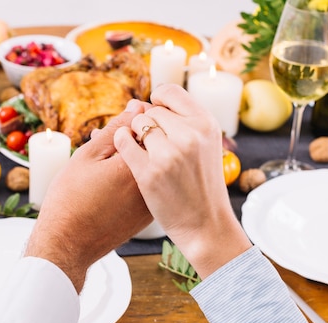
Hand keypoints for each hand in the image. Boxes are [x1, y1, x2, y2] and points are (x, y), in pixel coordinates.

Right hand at [25, 100, 152, 290]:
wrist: (67, 245)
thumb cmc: (70, 199)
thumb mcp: (87, 156)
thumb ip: (115, 129)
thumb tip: (137, 106)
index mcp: (137, 164)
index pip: (150, 126)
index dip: (134, 119)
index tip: (121, 120)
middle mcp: (152, 183)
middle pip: (154, 147)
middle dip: (136, 137)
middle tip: (110, 143)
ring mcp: (152, 201)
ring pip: (152, 167)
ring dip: (136, 158)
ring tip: (108, 163)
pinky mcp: (148, 215)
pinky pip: (148, 186)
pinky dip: (135, 178)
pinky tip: (112, 181)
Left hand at [114, 84, 251, 278]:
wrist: (206, 224)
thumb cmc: (202, 185)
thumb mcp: (207, 146)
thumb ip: (186, 122)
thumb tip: (146, 101)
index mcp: (206, 124)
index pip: (171, 92)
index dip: (158, 101)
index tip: (154, 113)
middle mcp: (189, 135)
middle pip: (151, 111)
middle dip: (147, 125)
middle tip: (152, 145)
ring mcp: (169, 153)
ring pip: (137, 125)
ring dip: (134, 135)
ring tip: (143, 153)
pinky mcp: (149, 172)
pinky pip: (123, 142)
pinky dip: (120, 143)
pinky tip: (125, 153)